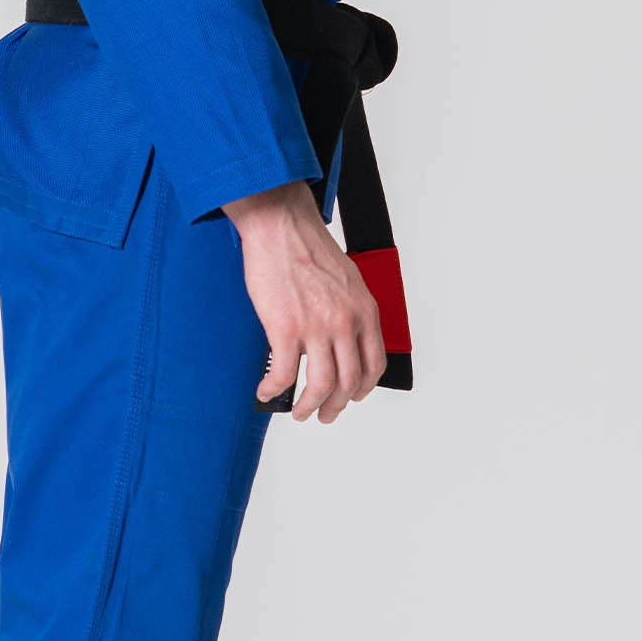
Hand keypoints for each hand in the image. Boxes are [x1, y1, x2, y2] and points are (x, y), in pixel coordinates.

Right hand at [221, 180, 385, 422]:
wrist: (281, 226)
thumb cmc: (307, 247)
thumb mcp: (348, 279)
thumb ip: (351, 310)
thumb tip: (344, 336)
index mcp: (364, 311)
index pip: (374, 364)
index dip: (364, 388)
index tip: (353, 396)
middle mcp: (345, 323)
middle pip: (349, 383)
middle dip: (337, 406)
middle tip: (324, 414)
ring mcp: (316, 327)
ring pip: (321, 386)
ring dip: (309, 407)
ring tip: (299, 413)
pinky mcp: (285, 329)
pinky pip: (284, 375)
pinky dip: (275, 391)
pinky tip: (267, 392)